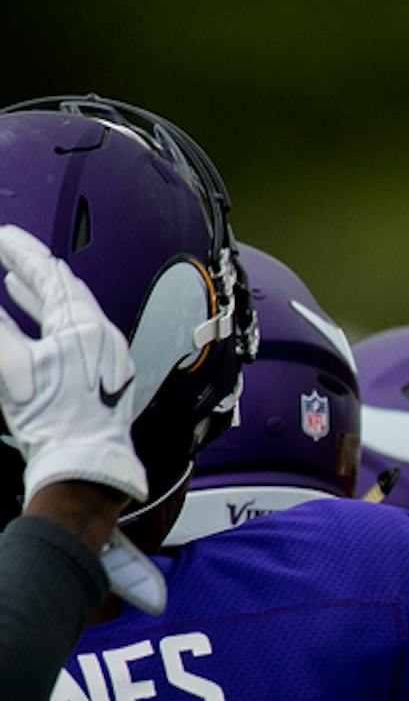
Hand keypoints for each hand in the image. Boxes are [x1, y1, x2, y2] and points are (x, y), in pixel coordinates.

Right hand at [0, 226, 147, 504]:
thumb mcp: (12, 365)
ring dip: (39, 294)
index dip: (22, 250)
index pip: (50, 274)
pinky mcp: (102, 376)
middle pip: (65, 289)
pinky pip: (75, 335)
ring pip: (70, 312)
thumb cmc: (54, 420)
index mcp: (86, 327)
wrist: (84, 466)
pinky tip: (33, 319)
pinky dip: (50, 321)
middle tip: (7, 249)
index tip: (2, 234)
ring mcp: (106, 357)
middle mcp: (103, 337)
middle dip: (32, 268)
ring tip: (14, 278)